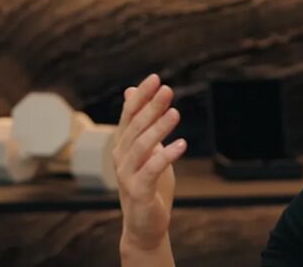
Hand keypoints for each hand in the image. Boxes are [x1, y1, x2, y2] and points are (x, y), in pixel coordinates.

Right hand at [113, 74, 186, 251]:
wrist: (144, 225)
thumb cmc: (149, 184)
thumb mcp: (147, 149)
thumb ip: (141, 122)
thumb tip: (131, 91)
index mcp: (124, 145)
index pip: (129, 115)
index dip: (141, 96)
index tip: (156, 78)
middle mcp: (121, 157)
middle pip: (135, 127)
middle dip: (151, 107)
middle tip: (168, 90)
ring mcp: (127, 175)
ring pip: (141, 146)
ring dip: (158, 128)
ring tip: (175, 113)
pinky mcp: (139, 191)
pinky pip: (151, 170)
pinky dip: (165, 156)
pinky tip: (181, 144)